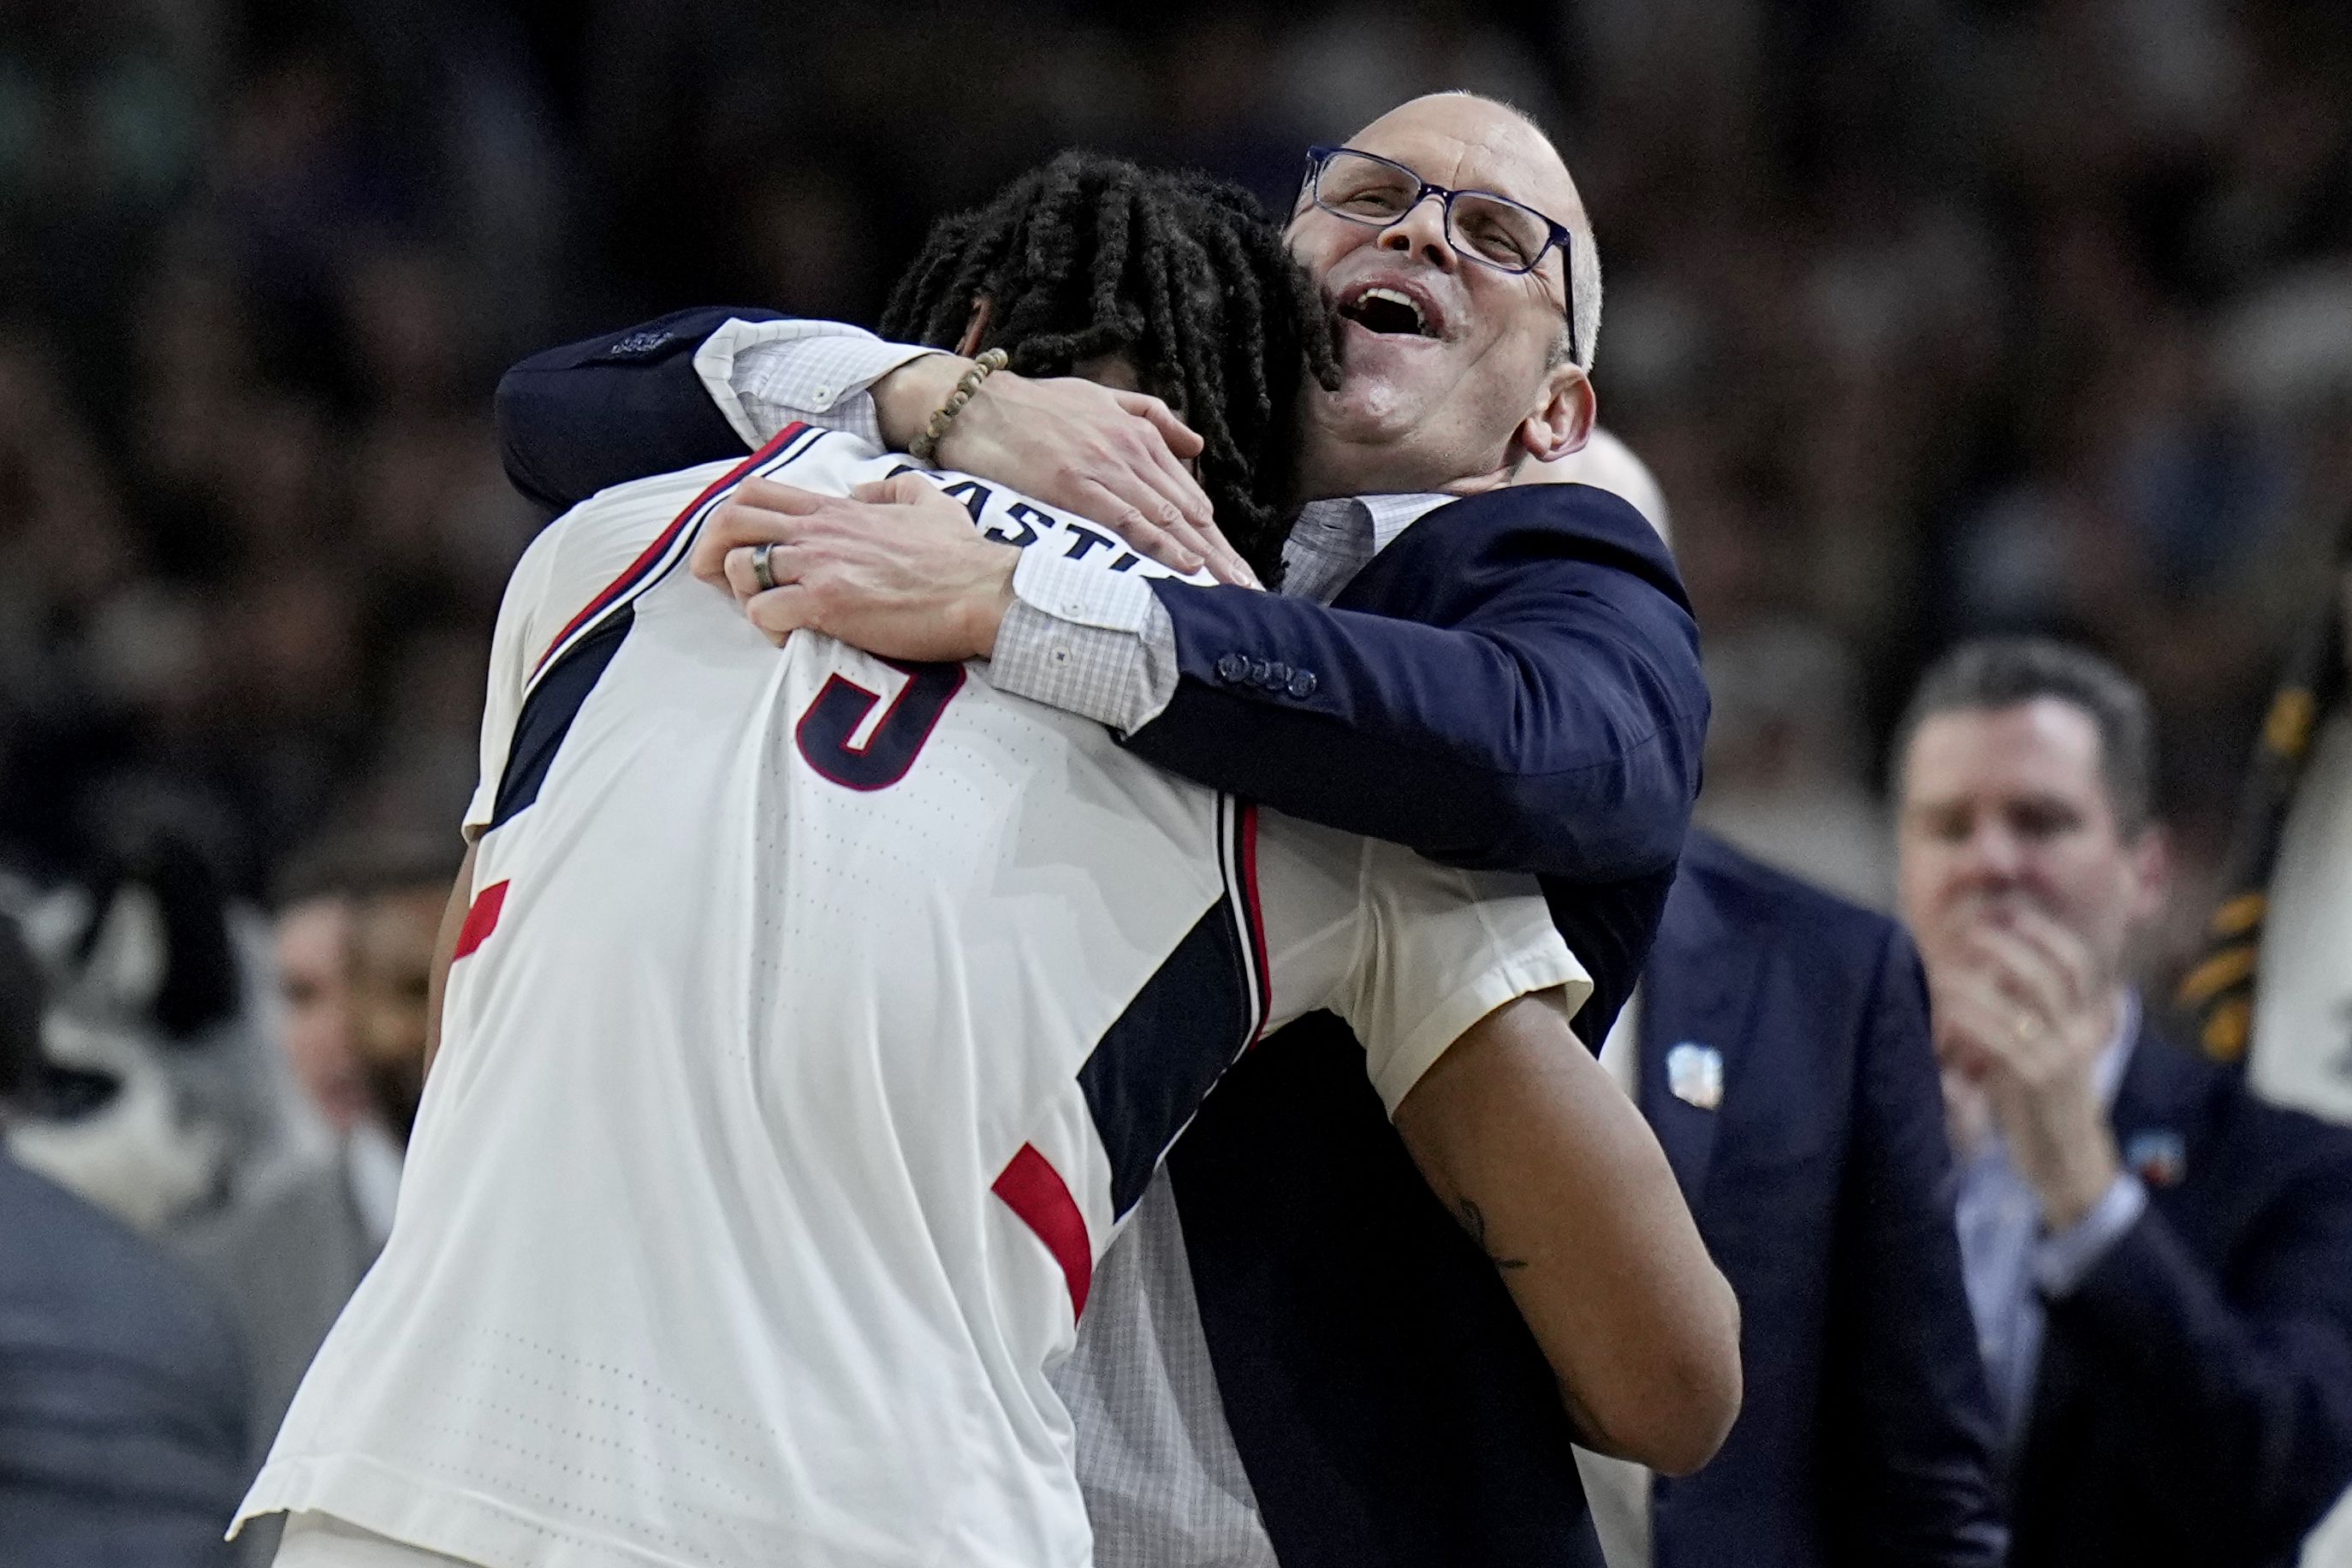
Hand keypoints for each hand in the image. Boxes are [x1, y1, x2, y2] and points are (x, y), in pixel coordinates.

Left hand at [695, 475, 1017, 660]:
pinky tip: (790, 635)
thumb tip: (864, 491)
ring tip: (763, 612)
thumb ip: (890, 489)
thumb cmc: (961, 556)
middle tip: (714, 580)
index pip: (758, 492)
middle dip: (709, 550)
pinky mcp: (827, 603)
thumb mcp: (929, 501)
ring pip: (738, 566)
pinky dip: (765, 627)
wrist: (983, 591)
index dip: (730, 517)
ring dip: (738, 593)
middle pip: (731, 520)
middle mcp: (818, 531)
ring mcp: (820, 565)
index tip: (732, 545)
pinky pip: (764, 611)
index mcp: (836, 508)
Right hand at [871, 355, 1256, 585]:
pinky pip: (1129, 520)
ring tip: (1233, 592)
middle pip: (1190, 514)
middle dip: (1224, 556)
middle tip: (1252, 592)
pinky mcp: (1078, 485)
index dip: (1218, 538)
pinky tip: (1188, 567)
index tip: (1240, 571)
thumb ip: (1152, 415)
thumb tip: (1196, 444)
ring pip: (1169, 520)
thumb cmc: (1034, 404)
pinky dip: (1162, 544)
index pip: (1190, 497)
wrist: (978, 403)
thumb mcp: (1101, 396)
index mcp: (1141, 435)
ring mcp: (1107, 469)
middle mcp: (1133, 452)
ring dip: (1206, 560)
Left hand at [1927, 904, 2121, 1227]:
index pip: (2077, 964)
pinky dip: (1971, 1019)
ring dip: (1979, 979)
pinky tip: (1945, 1008)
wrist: (2067, 1165)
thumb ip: (2033, 1017)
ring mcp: (2061, 1057)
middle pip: (2050, 973)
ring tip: (1943, 966)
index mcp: (2086, 1022)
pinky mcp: (2036, 1082)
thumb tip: (1995, 974)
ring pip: (2024, 1002)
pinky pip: (2002, 1040)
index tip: (2008, 911)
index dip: (2045, 932)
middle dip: (2008, 945)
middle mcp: (2080, 1033)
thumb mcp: (2047, 1054)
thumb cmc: (2046, 1107)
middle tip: (1969, 929)